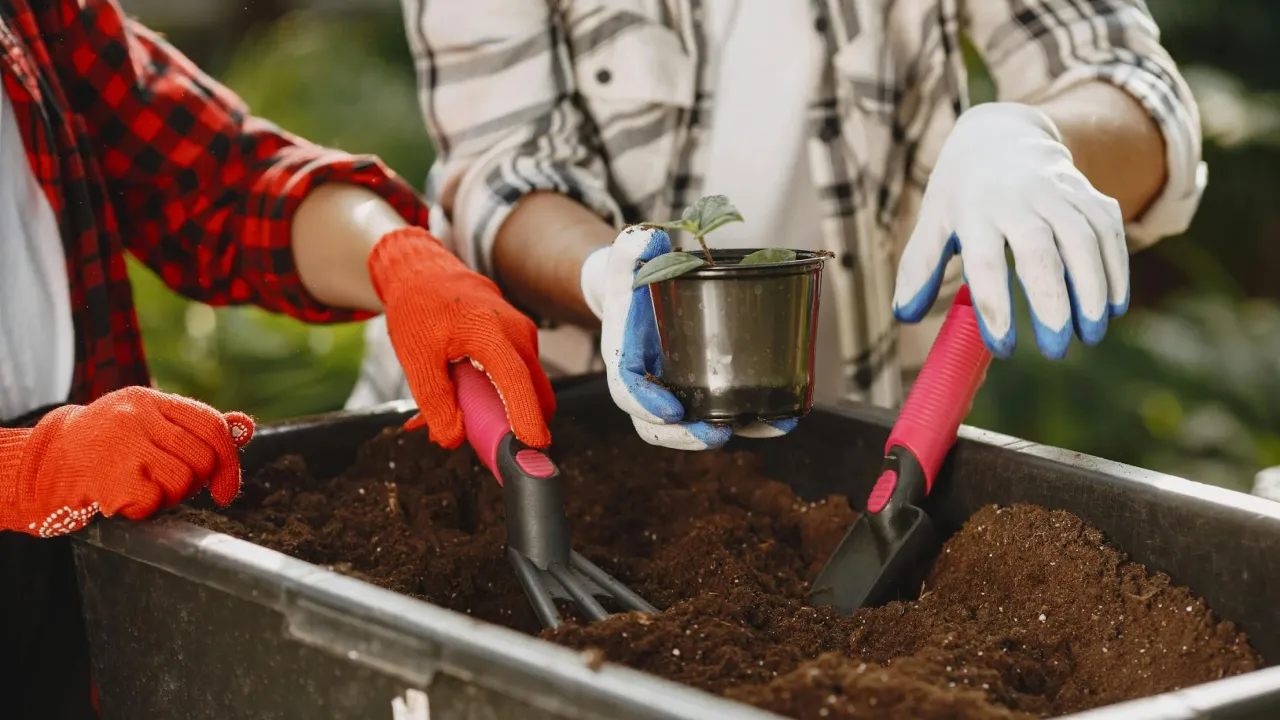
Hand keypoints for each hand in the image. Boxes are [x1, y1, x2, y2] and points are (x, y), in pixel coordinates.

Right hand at [0, 387, 253, 536]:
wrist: (44, 462)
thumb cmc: (106, 446)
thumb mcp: (148, 425)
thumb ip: (195, 428)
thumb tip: (246, 427)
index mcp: (150, 400)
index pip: (211, 425)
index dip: (230, 461)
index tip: (227, 491)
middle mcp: (137, 416)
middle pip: (202, 459)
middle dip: (194, 484)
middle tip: (167, 487)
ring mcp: (123, 444)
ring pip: (183, 481)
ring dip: (169, 497)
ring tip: (141, 489)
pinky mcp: (110, 475)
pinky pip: (154, 501)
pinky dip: (144, 509)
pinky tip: (121, 498)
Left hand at [368, 227, 555, 448]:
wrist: (426, 273)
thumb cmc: (419, 309)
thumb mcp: (416, 358)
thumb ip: (435, 401)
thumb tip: (452, 439)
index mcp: (491, 332)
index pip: (516, 381)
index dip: (527, 416)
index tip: (533, 446)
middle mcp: (517, 333)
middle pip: (536, 392)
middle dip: (522, 425)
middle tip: (491, 448)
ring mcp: (524, 335)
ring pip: (528, 387)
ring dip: (503, 410)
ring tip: (462, 415)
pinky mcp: (521, 340)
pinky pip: (520, 376)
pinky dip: (500, 394)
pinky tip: (467, 396)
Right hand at [585, 226, 798, 450]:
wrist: (643, 290)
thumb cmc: (636, 277)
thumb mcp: (628, 258)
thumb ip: (631, 247)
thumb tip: (647, 238)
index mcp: (626, 359)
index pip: (628, 391)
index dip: (646, 405)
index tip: (671, 411)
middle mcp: (650, 385)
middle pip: (659, 427)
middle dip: (688, 437)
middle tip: (719, 433)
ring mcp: (679, 392)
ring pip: (697, 428)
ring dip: (736, 432)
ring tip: (768, 425)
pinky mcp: (706, 390)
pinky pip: (727, 414)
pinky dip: (757, 421)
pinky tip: (786, 416)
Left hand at [893, 102, 1128, 358]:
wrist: (1002, 134)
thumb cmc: (962, 193)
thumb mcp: (933, 221)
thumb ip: (918, 268)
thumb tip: (905, 315)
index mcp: (974, 210)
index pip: (985, 263)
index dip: (995, 306)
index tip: (1004, 346)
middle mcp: (1018, 198)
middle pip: (1040, 253)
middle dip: (1052, 304)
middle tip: (1056, 350)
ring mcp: (1058, 192)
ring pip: (1083, 240)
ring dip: (1093, 290)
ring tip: (1091, 335)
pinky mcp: (1089, 193)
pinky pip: (1109, 231)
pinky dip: (1116, 269)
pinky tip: (1113, 307)